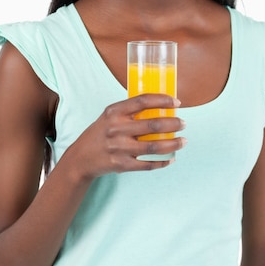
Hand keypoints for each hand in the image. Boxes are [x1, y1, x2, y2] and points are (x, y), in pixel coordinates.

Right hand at [63, 93, 186, 180]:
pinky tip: (171, 158)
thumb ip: (129, 111)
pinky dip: (163, 162)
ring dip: (173, 143)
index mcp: (114, 112)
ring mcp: (119, 148)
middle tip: (183, 123)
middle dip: (174, 123)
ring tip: (183, 141)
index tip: (177, 102)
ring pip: (154, 146)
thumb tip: (160, 107)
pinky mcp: (122, 165)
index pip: (143, 101)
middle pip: (153, 125)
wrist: (81, 158)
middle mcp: (116, 129)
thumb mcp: (109, 116)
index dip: (162, 100)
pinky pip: (148, 164)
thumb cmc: (100, 133)